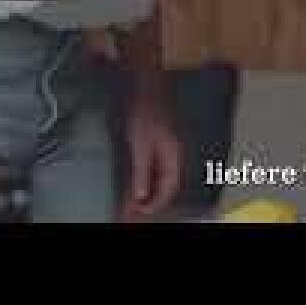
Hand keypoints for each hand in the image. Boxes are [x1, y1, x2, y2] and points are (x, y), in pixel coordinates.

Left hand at [122, 89, 183, 220]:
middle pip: (164, 187)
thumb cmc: (146, 112)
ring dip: (146, 195)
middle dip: (150, 203)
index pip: (169, 189)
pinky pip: (153, 172)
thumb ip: (141, 172)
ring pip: (159, 181)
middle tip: (132, 214)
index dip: (155, 204)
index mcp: (174, 157)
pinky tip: (134, 189)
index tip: (139, 213)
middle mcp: (173, 156)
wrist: (147, 90)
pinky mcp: (157, 148)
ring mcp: (166, 152)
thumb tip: (140, 195)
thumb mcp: (140, 146)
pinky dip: (143, 183)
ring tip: (131, 207)